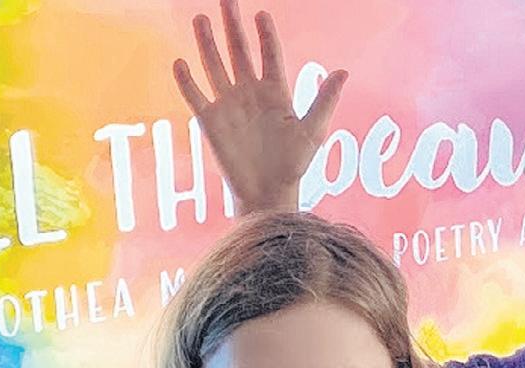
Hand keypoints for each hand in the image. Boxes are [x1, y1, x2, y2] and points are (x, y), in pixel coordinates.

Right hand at [171, 0, 345, 212]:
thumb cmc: (294, 164)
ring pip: (215, 66)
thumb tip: (343, 72)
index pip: (270, 56)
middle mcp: (250, 93)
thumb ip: (325, 100)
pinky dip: (187, 81)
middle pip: (238, 51)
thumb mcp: (314, 131)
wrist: (269, 192)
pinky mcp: (211, 121)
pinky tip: (181, 62)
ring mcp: (229, 105)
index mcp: (276, 93)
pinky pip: (196, 96)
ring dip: (208, 43)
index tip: (262, 14)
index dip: (266, 35)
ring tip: (201, 18)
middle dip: (232, 26)